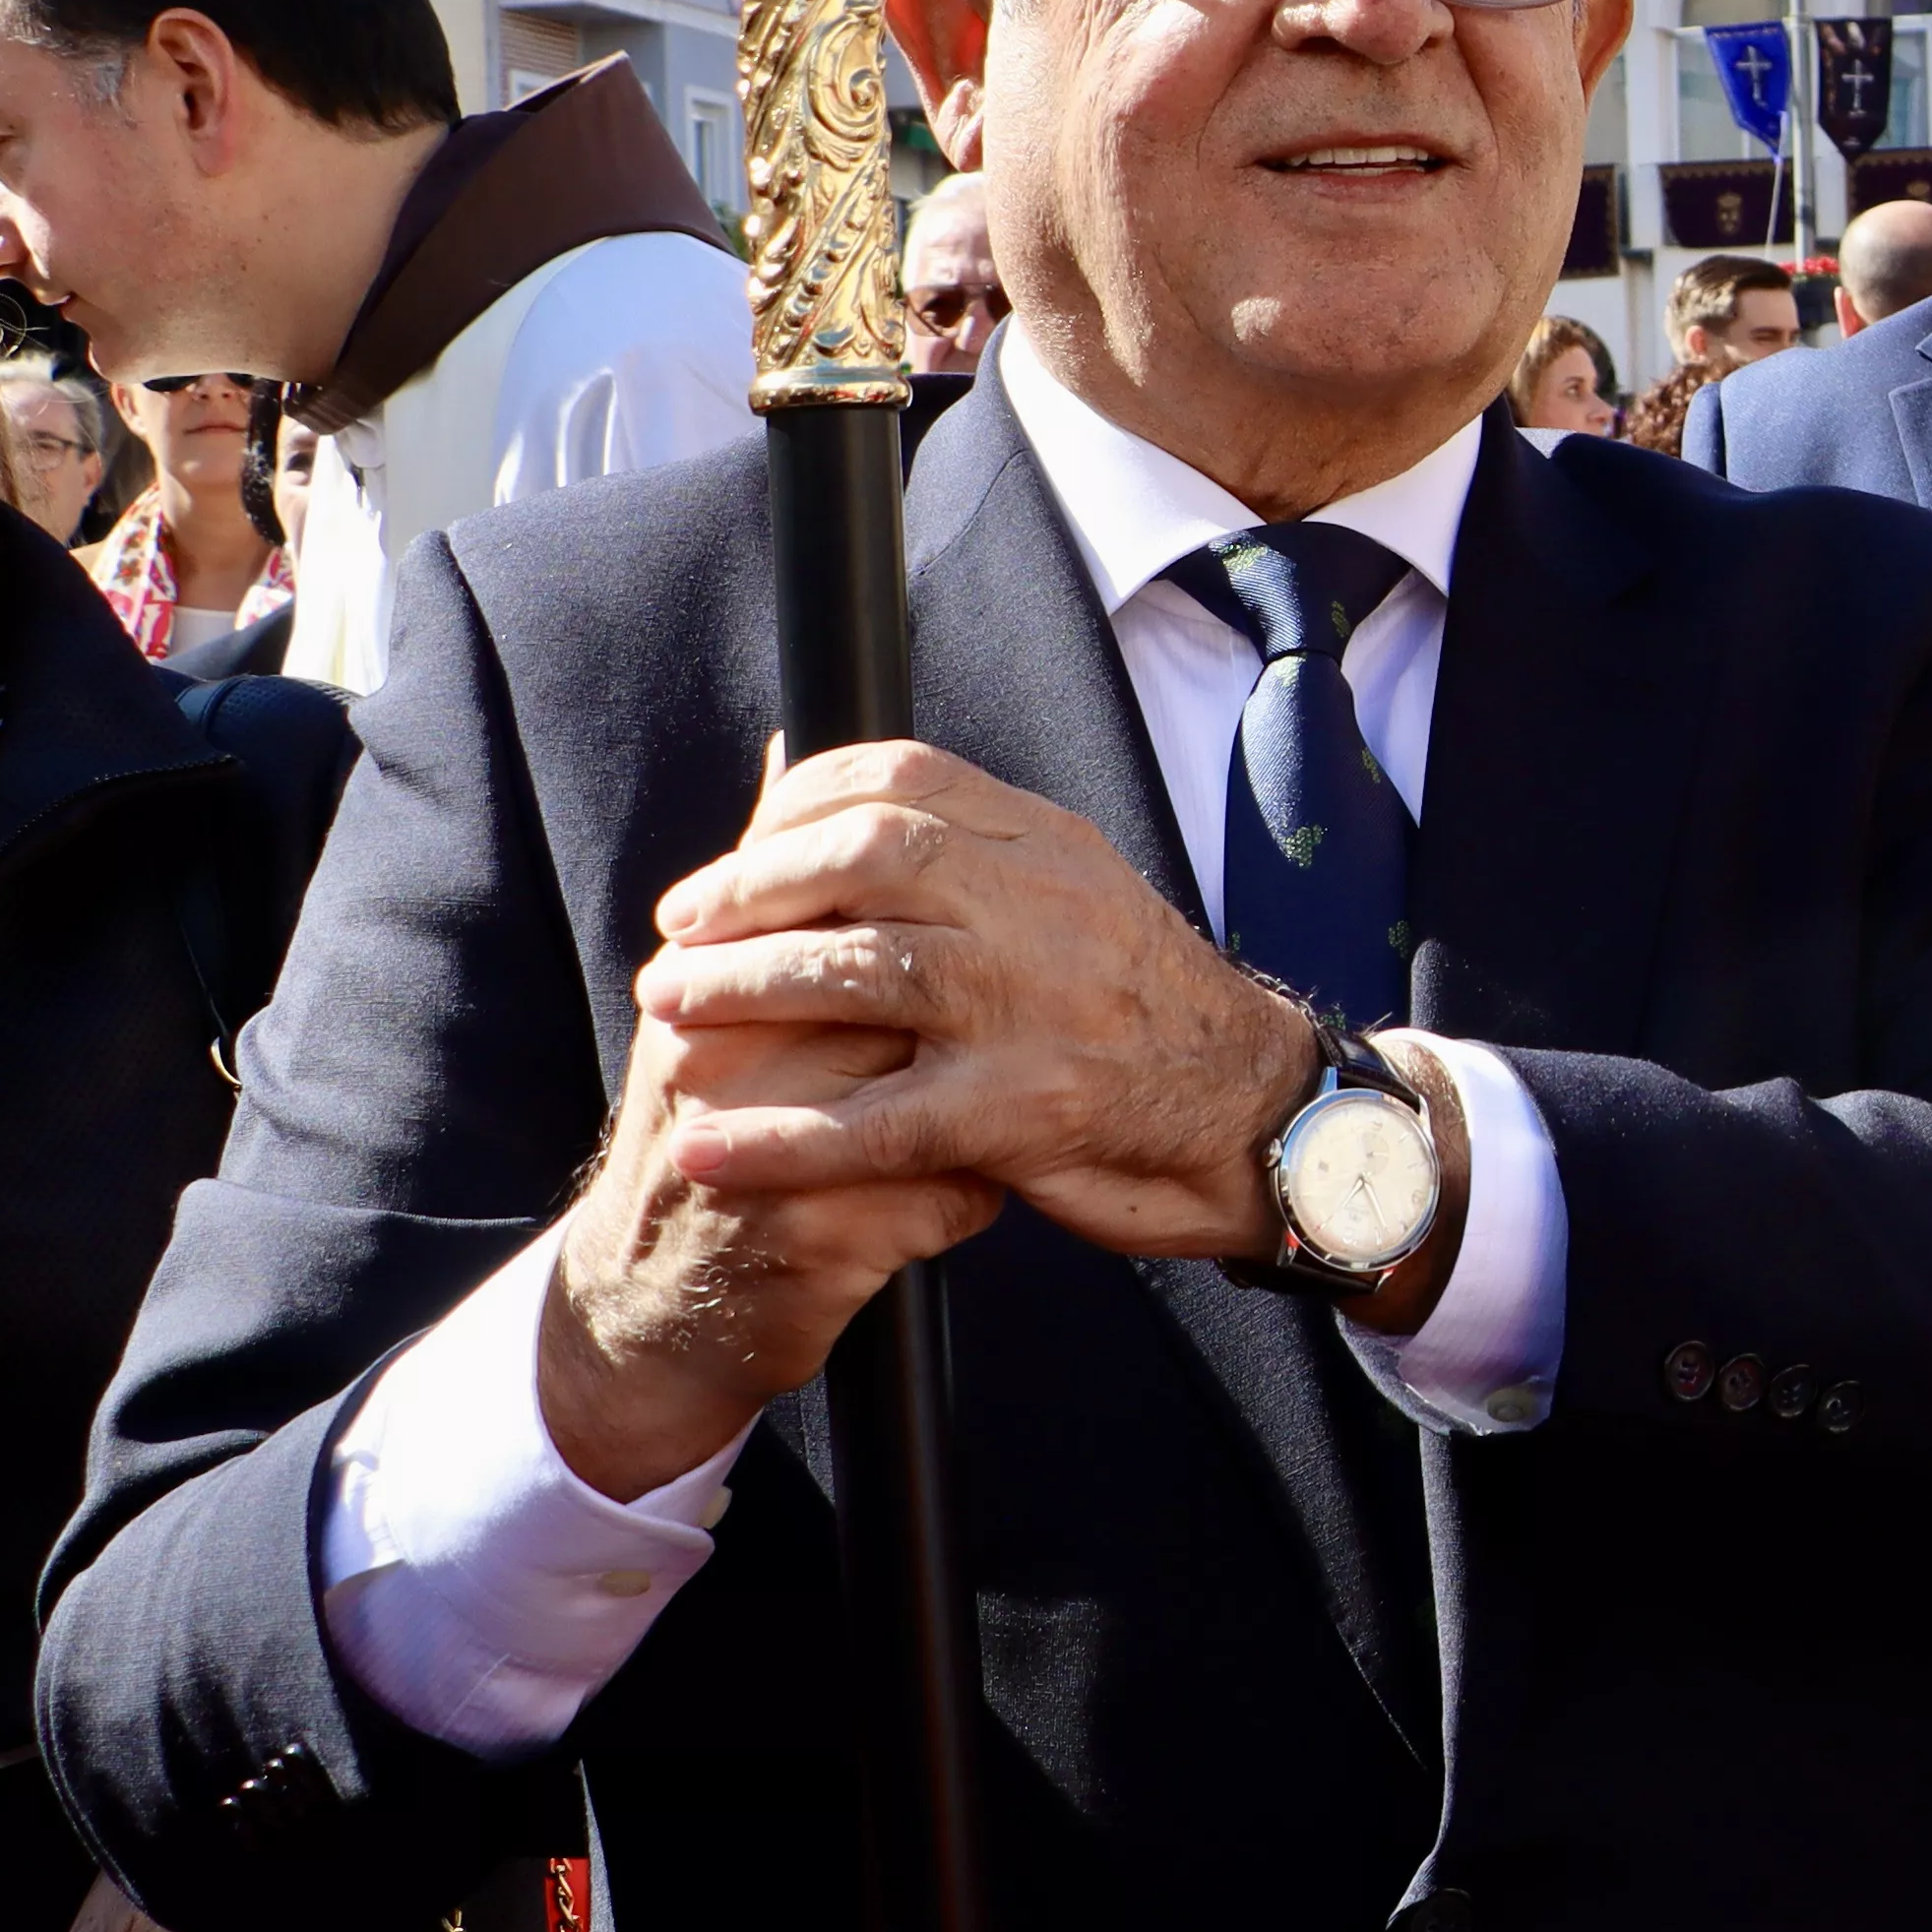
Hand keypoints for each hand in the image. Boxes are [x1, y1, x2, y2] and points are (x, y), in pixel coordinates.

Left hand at [550, 743, 1322, 1495]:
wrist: (1261, 1116)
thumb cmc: (1150, 1016)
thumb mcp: (1085, 899)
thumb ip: (989, 859)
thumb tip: (864, 816)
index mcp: (1054, 848)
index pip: (904, 780)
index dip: (794, 807)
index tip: (735, 853)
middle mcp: (1046, 908)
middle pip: (865, 857)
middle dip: (749, 892)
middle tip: (677, 935)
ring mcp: (1035, 1006)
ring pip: (856, 972)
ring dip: (740, 991)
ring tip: (669, 1015)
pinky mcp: (1024, 1110)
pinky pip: (875, 1120)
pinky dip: (777, 1138)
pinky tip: (708, 1151)